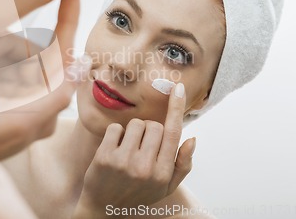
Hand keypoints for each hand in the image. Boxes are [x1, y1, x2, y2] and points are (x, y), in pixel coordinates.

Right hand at [0, 0, 89, 159]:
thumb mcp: (19, 122)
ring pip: (8, 51)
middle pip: (30, 49)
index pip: (63, 56)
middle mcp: (32, 100)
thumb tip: (83, 66)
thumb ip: (55, 94)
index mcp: (45, 106)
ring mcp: (9, 95)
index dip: (69, 20)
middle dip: (5, 49)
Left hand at [74, 83, 195, 217]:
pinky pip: (116, 128)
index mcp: (163, 173)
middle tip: (141, 146)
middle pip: (154, 125)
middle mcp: (145, 167)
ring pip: (135, 124)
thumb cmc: (138, 194)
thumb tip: (192, 139)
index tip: (177, 88)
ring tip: (128, 148)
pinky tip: (114, 149)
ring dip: (132, 131)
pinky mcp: (105, 157)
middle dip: (149, 130)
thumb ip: (183, 165)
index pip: (173, 132)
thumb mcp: (165, 187)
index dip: (176, 108)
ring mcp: (124, 162)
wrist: (103, 209)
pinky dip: (116, 134)